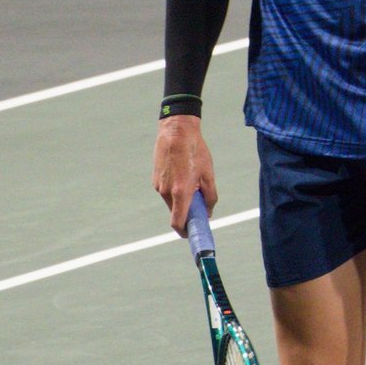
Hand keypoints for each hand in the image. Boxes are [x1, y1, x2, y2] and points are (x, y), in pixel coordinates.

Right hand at [152, 115, 216, 234]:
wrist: (176, 130)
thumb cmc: (195, 151)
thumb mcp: (208, 174)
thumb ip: (210, 197)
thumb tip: (208, 212)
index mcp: (180, 192)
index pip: (177, 223)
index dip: (184, 232)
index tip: (192, 234)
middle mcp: (166, 192)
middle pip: (176, 212)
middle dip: (187, 213)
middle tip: (199, 205)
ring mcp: (159, 185)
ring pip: (171, 201)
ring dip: (181, 199)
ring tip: (193, 181)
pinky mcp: (156, 178)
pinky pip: (166, 190)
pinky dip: (175, 189)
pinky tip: (183, 173)